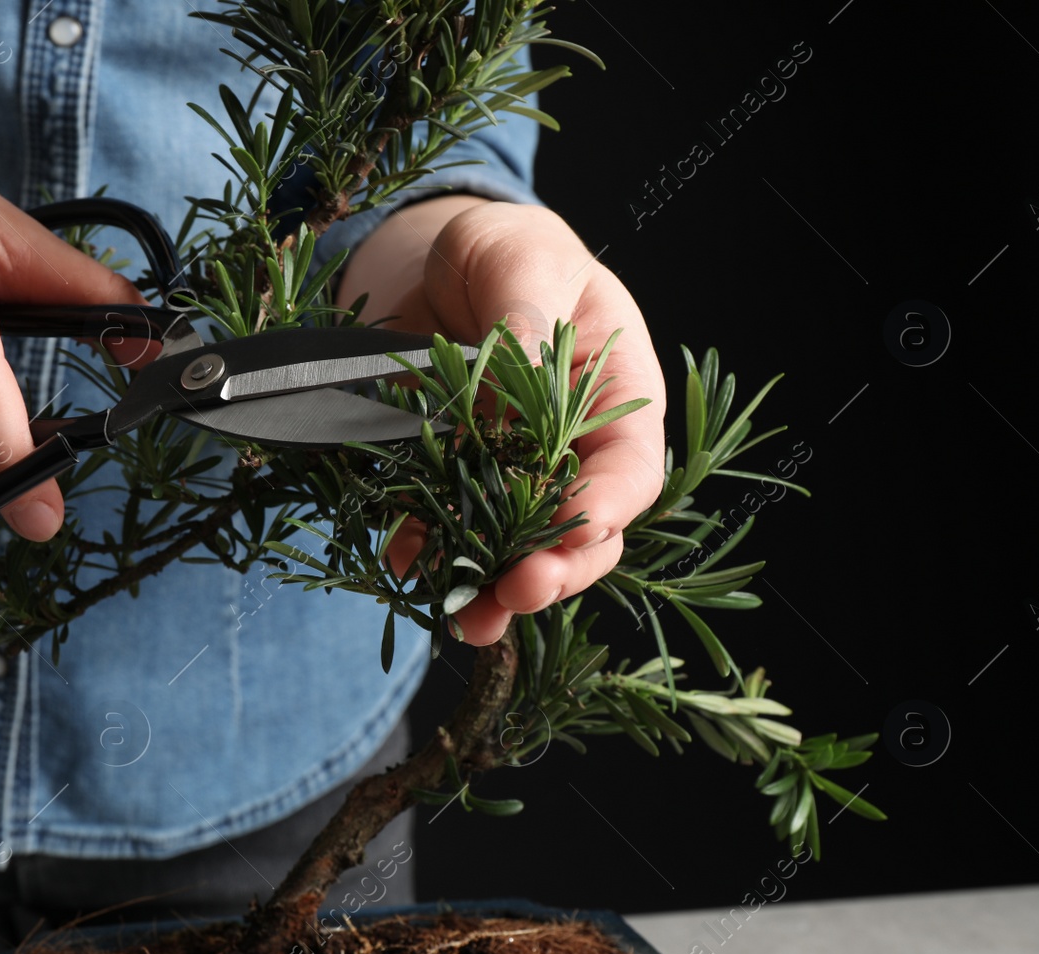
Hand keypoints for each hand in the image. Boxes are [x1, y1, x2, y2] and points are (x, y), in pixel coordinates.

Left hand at [344, 199, 666, 645]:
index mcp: (617, 397)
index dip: (608, 508)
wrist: (439, 255)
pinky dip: (425, 549)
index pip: (631, 470)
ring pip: (513, 546)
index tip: (578, 532)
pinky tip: (406, 565)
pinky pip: (443, 524)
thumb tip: (528, 375)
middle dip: (551, 570)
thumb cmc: (509, 249)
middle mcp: (572, 449)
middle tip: (517, 593)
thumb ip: (528, 320)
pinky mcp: (454, 474)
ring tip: (465, 619)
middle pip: (581, 531)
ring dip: (490, 588)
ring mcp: (511, 469)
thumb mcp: (526, 263)